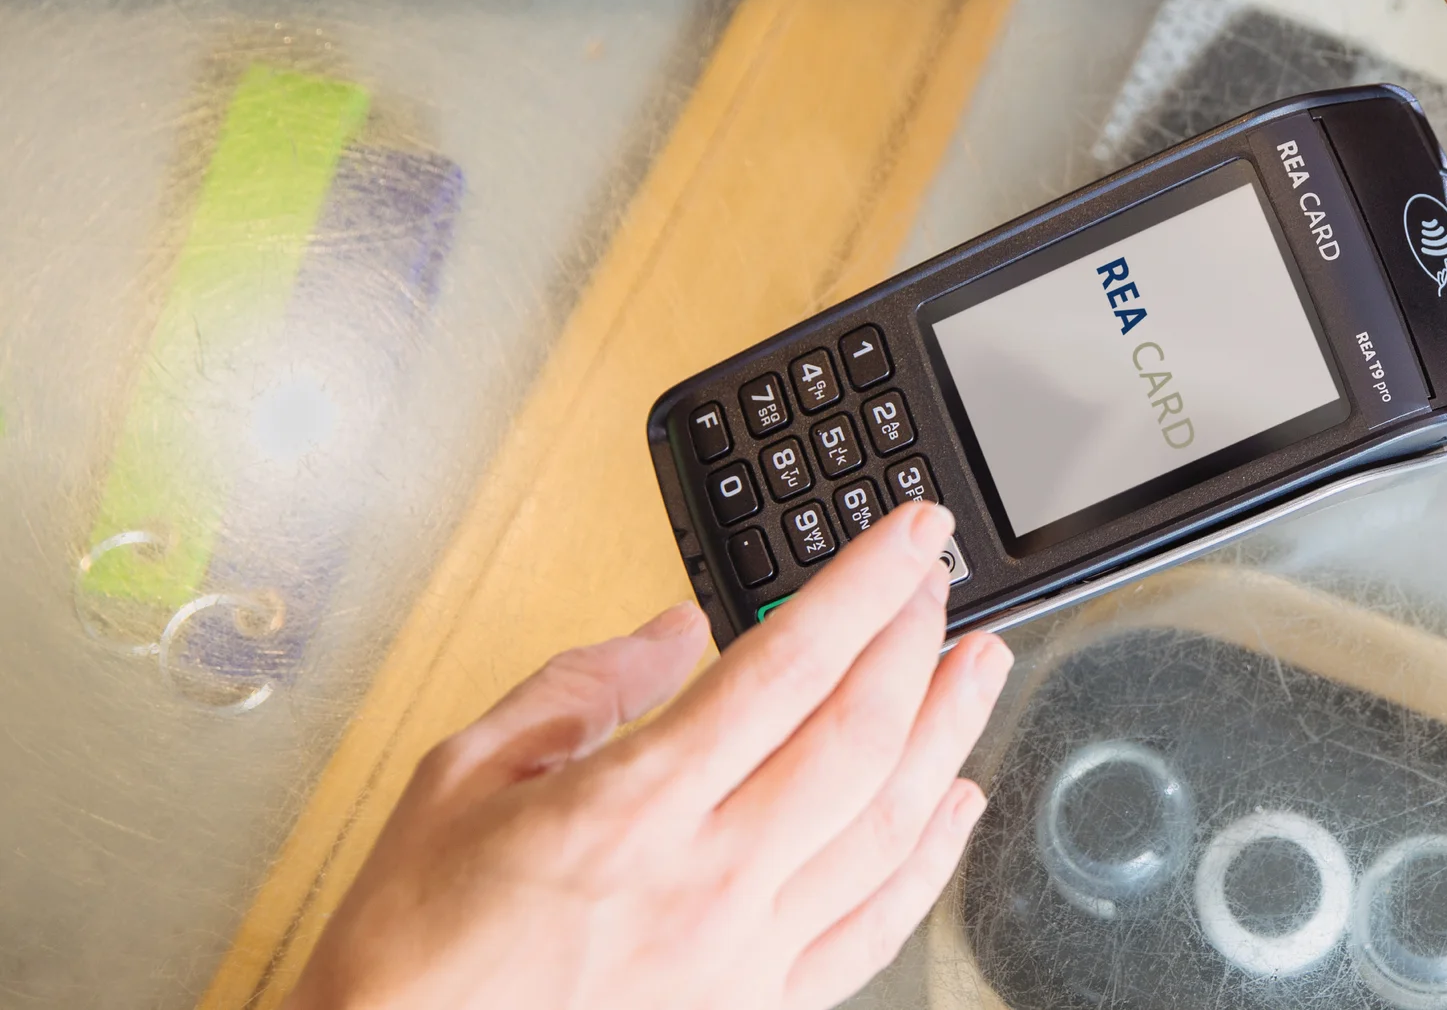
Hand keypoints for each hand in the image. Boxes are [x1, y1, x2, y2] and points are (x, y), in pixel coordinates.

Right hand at [286, 501, 1011, 1009]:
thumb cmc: (416, 945)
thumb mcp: (465, 775)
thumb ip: (585, 684)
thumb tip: (683, 629)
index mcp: (634, 805)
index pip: (788, 664)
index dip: (867, 585)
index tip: (911, 535)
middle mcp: (707, 878)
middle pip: (860, 735)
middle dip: (919, 642)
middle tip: (943, 586)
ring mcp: (743, 952)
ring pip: (887, 825)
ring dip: (950, 733)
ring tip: (979, 667)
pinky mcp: (756, 1008)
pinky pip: (872, 929)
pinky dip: (928, 861)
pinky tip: (954, 805)